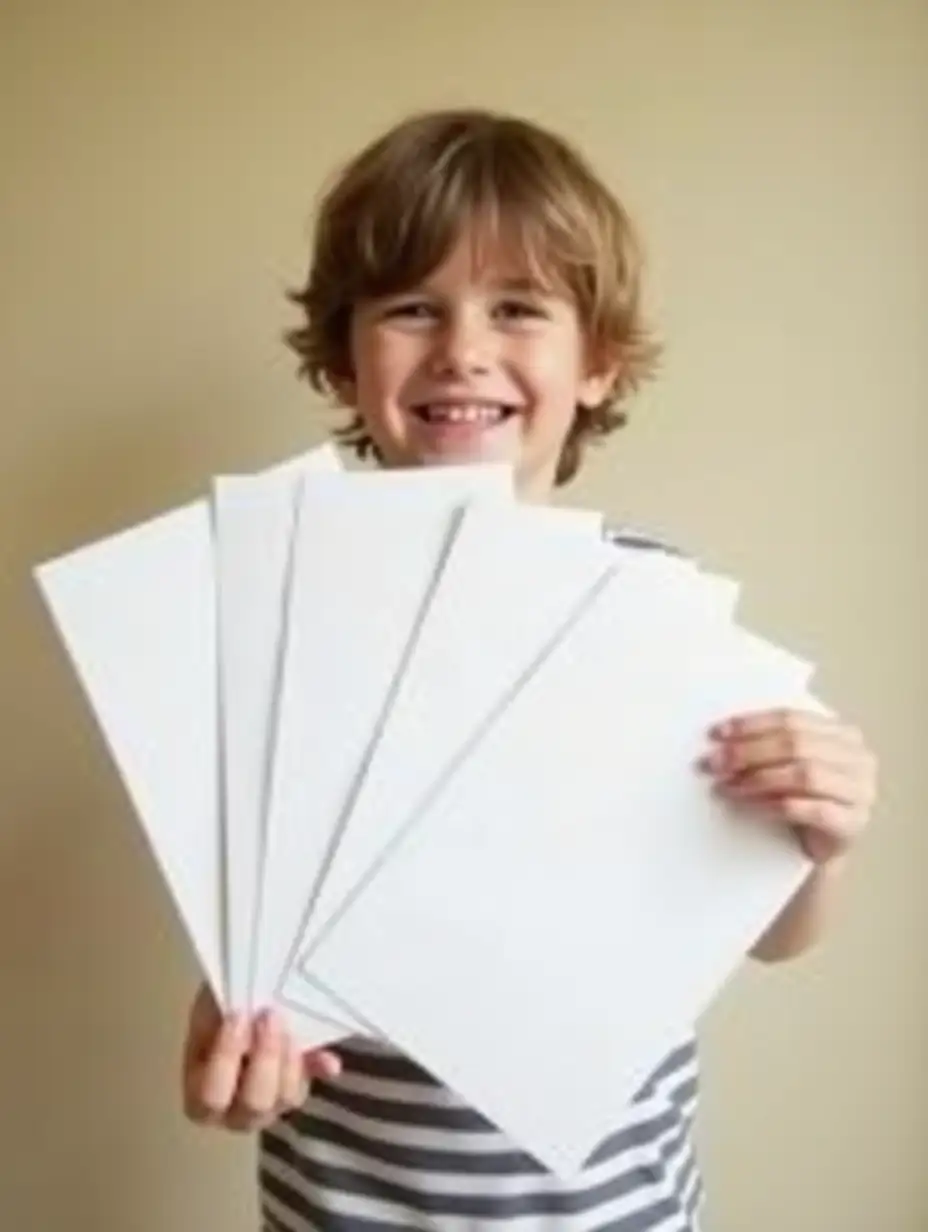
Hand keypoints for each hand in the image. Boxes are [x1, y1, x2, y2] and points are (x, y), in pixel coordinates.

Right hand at [181, 982, 340, 1131]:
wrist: (241, 1003)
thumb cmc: (217, 1011)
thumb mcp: (210, 1009)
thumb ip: (219, 1015)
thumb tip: (244, 1020)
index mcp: (201, 1096)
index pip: (211, 1095)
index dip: (226, 1059)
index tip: (238, 1016)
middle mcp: (235, 1111)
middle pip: (254, 1105)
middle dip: (265, 1059)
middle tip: (269, 1017)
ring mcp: (270, 1105)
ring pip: (286, 1099)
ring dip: (291, 1062)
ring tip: (288, 1026)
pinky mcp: (296, 1089)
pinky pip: (312, 1082)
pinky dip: (321, 1069)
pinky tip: (329, 1060)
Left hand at [699, 707, 877, 863]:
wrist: (814, 848)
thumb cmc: (798, 799)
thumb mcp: (784, 764)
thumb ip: (766, 743)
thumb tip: (721, 737)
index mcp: (842, 733)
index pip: (791, 719)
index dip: (751, 724)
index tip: (716, 734)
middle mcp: (857, 758)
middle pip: (796, 745)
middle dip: (748, 752)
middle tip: (714, 763)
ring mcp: (860, 792)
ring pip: (804, 775)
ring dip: (758, 779)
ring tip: (726, 787)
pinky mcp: (853, 824)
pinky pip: (812, 810)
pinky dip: (776, 805)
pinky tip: (750, 807)